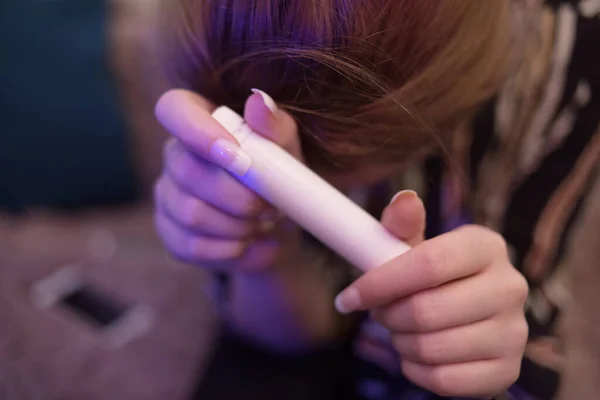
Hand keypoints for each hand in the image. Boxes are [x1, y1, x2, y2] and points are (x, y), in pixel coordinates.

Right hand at [153, 89, 302, 270]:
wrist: (277, 233)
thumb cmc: (280, 182)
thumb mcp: (289, 155)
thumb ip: (277, 128)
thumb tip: (259, 101)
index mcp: (200, 122)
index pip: (173, 108)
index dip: (196, 129)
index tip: (233, 152)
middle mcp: (176, 154)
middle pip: (185, 169)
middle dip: (237, 195)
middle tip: (270, 207)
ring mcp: (168, 195)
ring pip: (191, 211)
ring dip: (238, 224)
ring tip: (261, 223)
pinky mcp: (170, 233)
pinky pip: (192, 245)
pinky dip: (229, 248)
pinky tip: (245, 241)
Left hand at [335, 192, 527, 397]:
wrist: (466, 316)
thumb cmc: (431, 276)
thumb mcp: (414, 246)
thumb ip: (401, 225)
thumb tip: (403, 200)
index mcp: (486, 246)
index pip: (428, 264)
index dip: (380, 283)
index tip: (348, 297)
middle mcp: (510, 286)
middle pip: (426, 310)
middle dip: (388, 315)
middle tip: (381, 312)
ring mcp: (514, 332)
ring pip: (431, 348)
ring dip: (400, 342)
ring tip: (402, 329)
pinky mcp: (507, 370)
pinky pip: (443, 380)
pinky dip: (416, 370)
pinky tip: (418, 354)